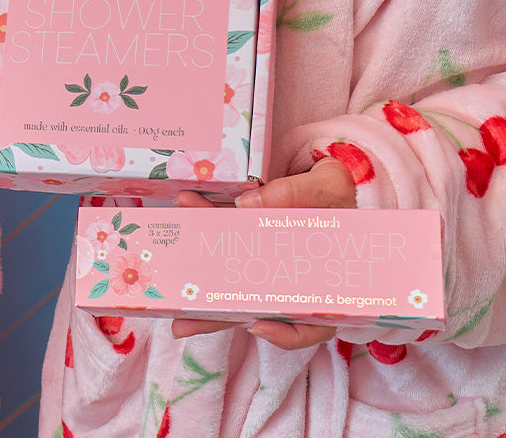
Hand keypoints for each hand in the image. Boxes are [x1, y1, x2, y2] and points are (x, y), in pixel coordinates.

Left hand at [170, 158, 355, 349]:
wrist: (323, 172)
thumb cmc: (338, 189)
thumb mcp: (332, 185)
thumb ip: (298, 193)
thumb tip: (247, 204)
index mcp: (323, 283)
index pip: (309, 324)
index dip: (284, 334)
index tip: (256, 326)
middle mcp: (289, 281)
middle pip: (255, 308)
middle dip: (216, 315)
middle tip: (182, 323)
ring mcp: (264, 262)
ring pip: (231, 280)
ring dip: (199, 278)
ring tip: (168, 285)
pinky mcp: (246, 237)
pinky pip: (223, 240)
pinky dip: (204, 225)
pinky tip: (186, 211)